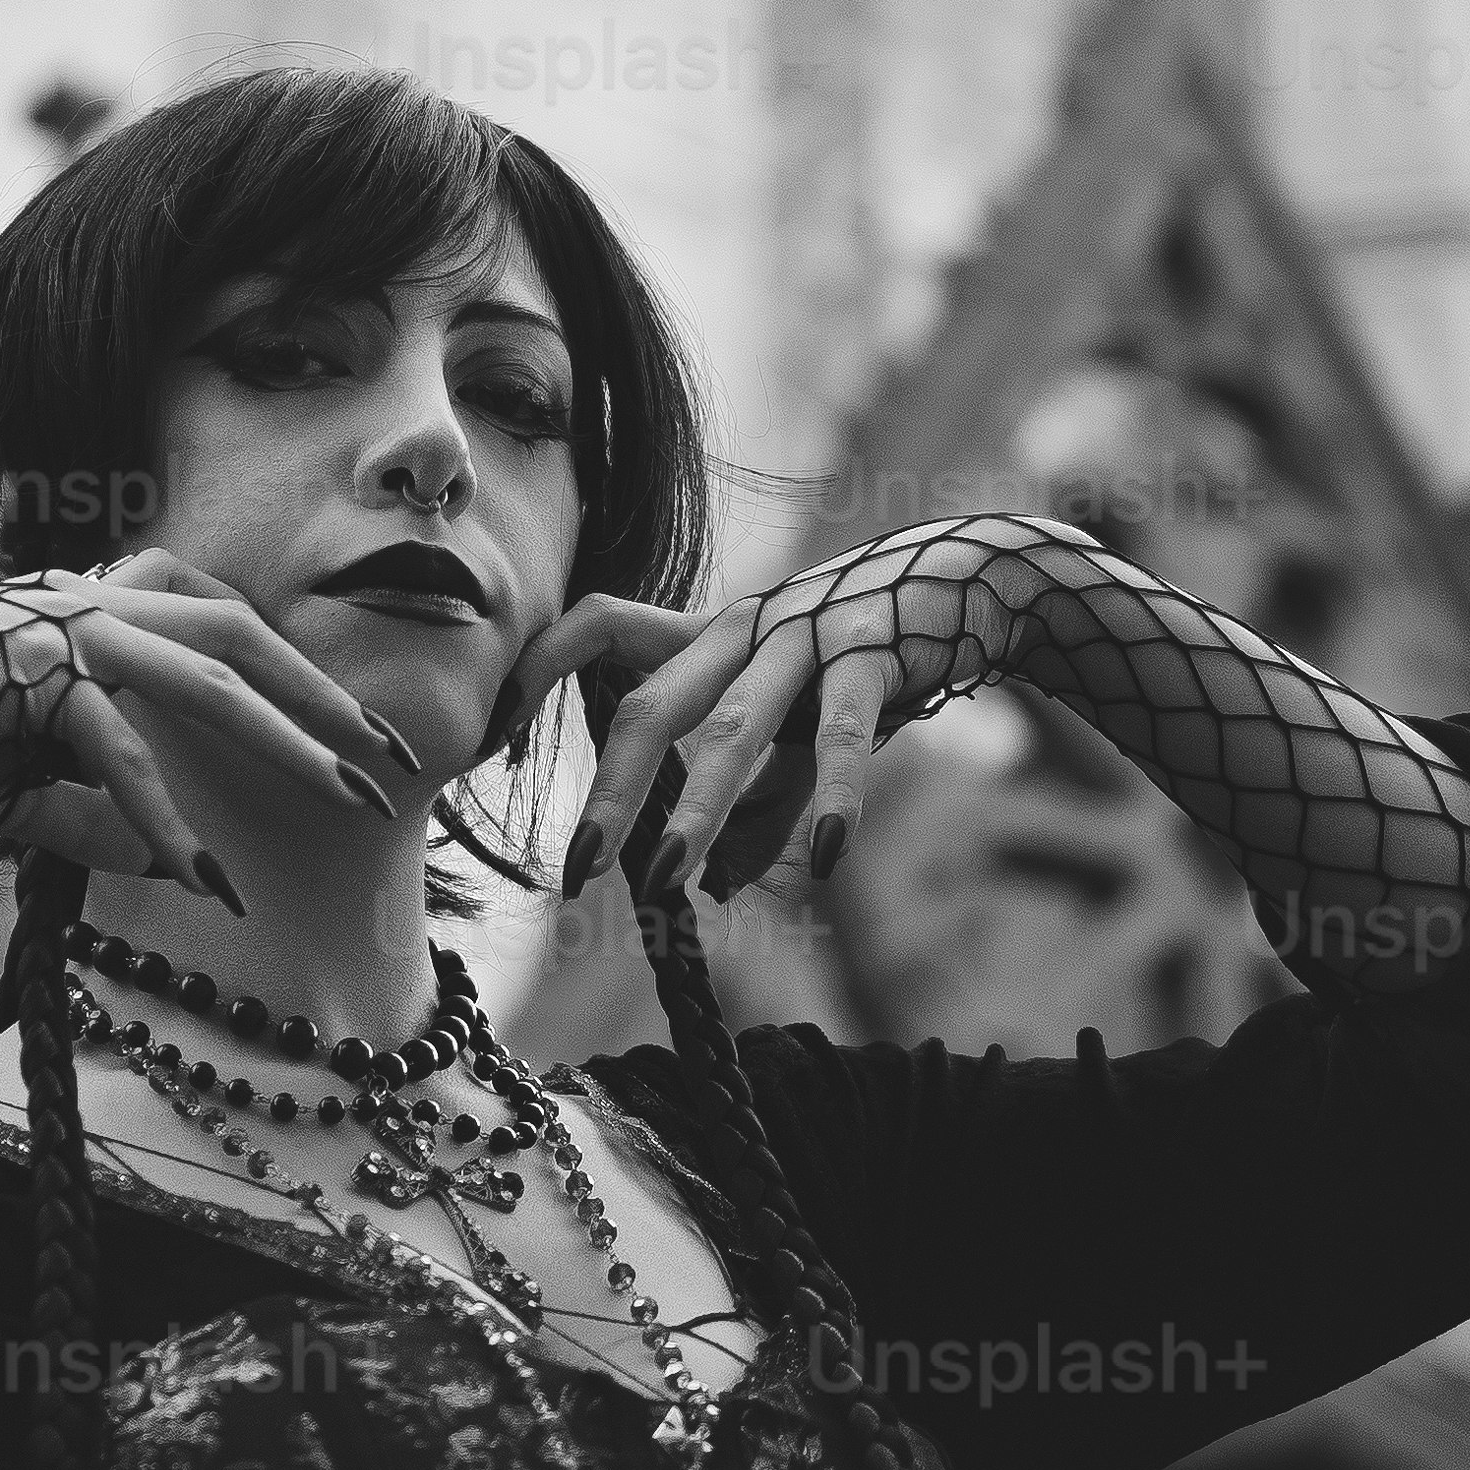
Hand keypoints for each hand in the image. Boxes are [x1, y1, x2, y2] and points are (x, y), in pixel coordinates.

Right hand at [0, 550, 422, 905]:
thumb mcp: (12, 783)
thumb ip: (86, 810)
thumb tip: (153, 858)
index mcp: (88, 607)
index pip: (213, 619)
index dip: (286, 666)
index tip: (340, 722)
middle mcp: (90, 603)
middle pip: (240, 634)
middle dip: (322, 696)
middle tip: (389, 755)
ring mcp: (67, 633)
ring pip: (213, 678)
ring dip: (291, 741)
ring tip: (350, 796)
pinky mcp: (35, 678)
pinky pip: (123, 753)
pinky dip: (166, 819)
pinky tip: (200, 874)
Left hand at [536, 527, 1041, 907]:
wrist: (975, 578)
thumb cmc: (865, 656)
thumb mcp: (799, 729)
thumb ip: (760, 805)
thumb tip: (721, 891)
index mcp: (709, 636)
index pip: (597, 629)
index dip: (538, 672)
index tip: (493, 742)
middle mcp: (744, 631)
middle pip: (650, 705)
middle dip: (608, 792)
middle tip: (575, 873)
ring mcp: (807, 638)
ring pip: (734, 729)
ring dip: (694, 811)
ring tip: (661, 884)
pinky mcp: (874, 655)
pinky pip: (843, 735)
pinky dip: (831, 799)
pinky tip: (825, 861)